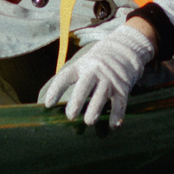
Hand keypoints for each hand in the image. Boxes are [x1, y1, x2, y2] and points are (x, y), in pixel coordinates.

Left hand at [37, 19, 158, 128]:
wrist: (125, 48)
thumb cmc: (97, 63)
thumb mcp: (83, 63)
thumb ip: (71, 79)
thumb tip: (51, 102)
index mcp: (81, 65)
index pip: (66, 76)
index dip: (56, 90)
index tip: (48, 104)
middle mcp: (94, 71)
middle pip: (85, 85)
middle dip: (77, 101)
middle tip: (70, 116)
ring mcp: (109, 78)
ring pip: (101, 94)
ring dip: (95, 108)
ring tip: (89, 121)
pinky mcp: (122, 87)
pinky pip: (120, 101)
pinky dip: (118, 113)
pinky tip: (114, 125)